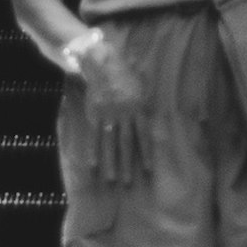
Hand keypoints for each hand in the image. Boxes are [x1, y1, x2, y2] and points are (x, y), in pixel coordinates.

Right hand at [70, 24, 149, 183]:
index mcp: (138, 109)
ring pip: (110, 143)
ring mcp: (108, 116)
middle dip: (127, 164)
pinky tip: (93, 165)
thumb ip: (144, 107)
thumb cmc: (124, 76)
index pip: (143, 136)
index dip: (145, 154)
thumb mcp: (141, 88)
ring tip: (111, 179)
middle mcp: (124, 115)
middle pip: (126, 143)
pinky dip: (93, 151)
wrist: (104, 63)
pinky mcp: (95, 115)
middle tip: (128, 183)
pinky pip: (94, 136)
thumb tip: (152, 123)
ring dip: (111, 162)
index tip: (148, 170)